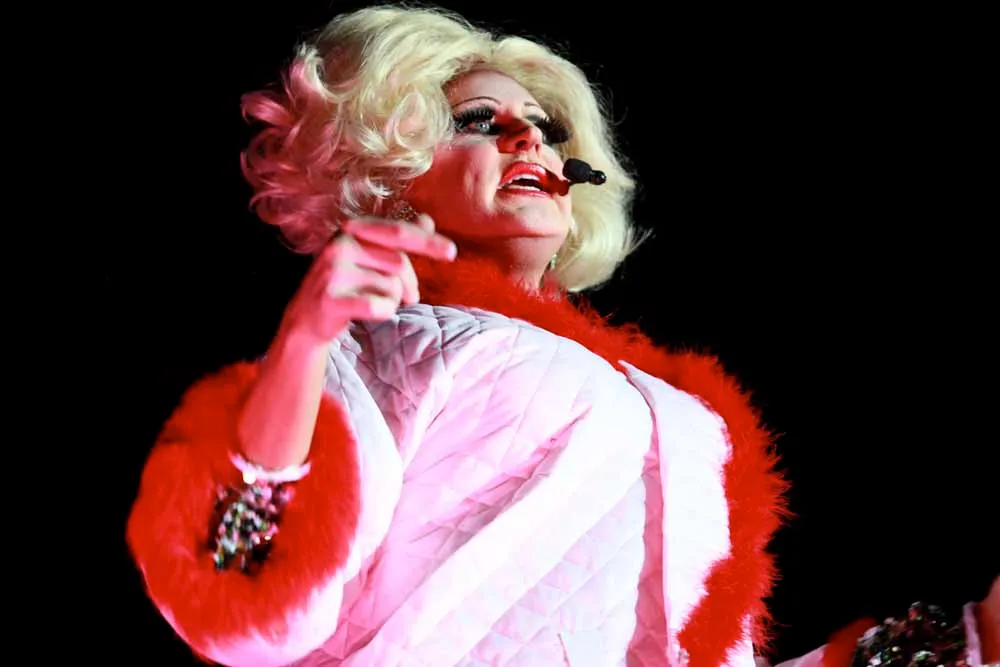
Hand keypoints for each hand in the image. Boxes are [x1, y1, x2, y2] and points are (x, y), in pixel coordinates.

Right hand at [280, 214, 455, 344]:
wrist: (306, 318)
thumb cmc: (346, 285)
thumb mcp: (369, 258)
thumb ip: (397, 241)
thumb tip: (426, 219)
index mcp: (351, 230)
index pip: (398, 233)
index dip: (427, 242)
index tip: (452, 252)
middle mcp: (340, 244)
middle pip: (399, 264)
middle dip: (409, 284)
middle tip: (411, 297)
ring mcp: (332, 271)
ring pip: (391, 288)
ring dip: (392, 300)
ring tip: (373, 302)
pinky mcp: (330, 298)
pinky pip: (378, 306)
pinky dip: (382, 312)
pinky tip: (369, 312)